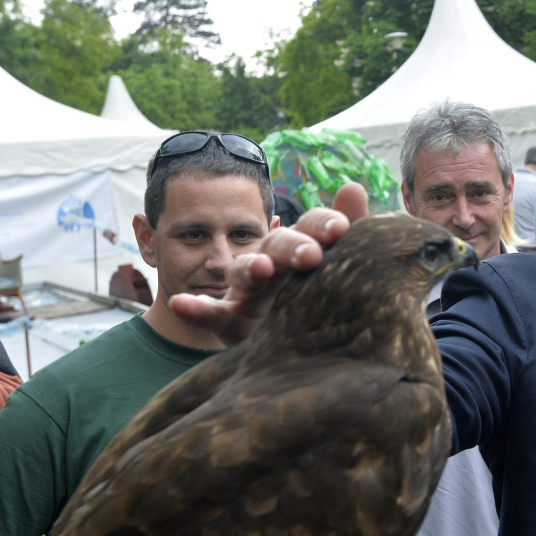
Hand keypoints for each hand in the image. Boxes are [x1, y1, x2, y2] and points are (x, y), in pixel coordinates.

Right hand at [169, 182, 369, 345]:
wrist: (291, 348)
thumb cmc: (315, 301)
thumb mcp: (334, 268)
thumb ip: (349, 231)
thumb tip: (353, 187)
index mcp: (301, 251)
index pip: (310, 228)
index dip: (322, 224)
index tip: (341, 229)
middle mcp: (272, 265)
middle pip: (276, 244)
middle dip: (292, 245)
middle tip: (311, 255)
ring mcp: (247, 292)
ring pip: (242, 272)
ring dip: (249, 267)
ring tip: (262, 269)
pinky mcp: (228, 322)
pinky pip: (210, 314)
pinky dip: (194, 308)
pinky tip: (181, 304)